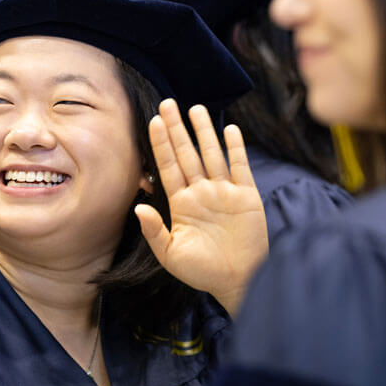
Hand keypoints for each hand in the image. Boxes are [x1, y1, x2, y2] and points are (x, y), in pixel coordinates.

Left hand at [135, 100, 267, 316]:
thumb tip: (139, 208)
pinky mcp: (246, 196)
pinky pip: (239, 167)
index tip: (153, 122)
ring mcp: (224, 193)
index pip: (168, 167)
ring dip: (204, 132)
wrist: (237, 281)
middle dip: (177, 129)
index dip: (161, 144)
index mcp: (182, 204)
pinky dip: (235, 148)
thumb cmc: (202, 272)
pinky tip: (228, 129)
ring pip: (212, 155)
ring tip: (195, 108)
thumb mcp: (170, 254)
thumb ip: (154, 231)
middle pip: (187, 154)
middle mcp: (202, 193)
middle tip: (167, 103)